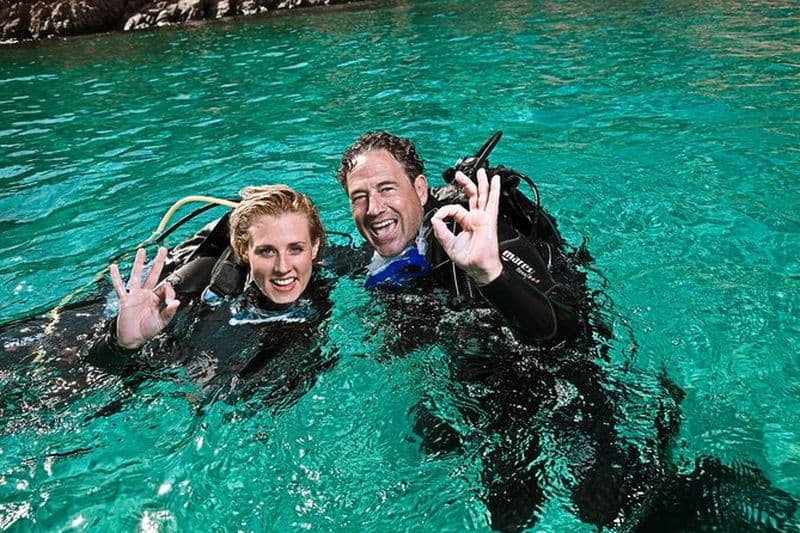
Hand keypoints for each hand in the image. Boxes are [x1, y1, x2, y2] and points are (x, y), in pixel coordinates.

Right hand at [110, 247, 179, 349]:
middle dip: (159, 262)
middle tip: (163, 249)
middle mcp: (147, 294)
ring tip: (142, 251)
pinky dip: (116, 277)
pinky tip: (113, 267)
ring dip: (139, 263)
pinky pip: (119, 286)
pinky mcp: (125, 299)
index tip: (170, 302)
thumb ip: (169, 312)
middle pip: (153, 274)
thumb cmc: (147, 330)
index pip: (165, 287)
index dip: (170, 292)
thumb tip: (176, 302)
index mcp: (157, 298)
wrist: (133, 339)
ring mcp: (135, 295)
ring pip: (137, 275)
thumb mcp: (162, 322)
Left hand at [431, 168, 502, 285]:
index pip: (454, 209)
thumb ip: (441, 231)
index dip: (444, 211)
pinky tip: (495, 180)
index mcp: (466, 223)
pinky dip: (494, 190)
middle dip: (465, 184)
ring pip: (482, 195)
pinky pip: (493, 201)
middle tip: (458, 175)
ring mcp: (483, 218)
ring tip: (479, 171)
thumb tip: (434, 219)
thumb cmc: (469, 259)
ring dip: (481, 182)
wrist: (479, 267)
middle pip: (471, 196)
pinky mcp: (489, 219)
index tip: (437, 218)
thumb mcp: (449, 244)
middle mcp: (475, 219)